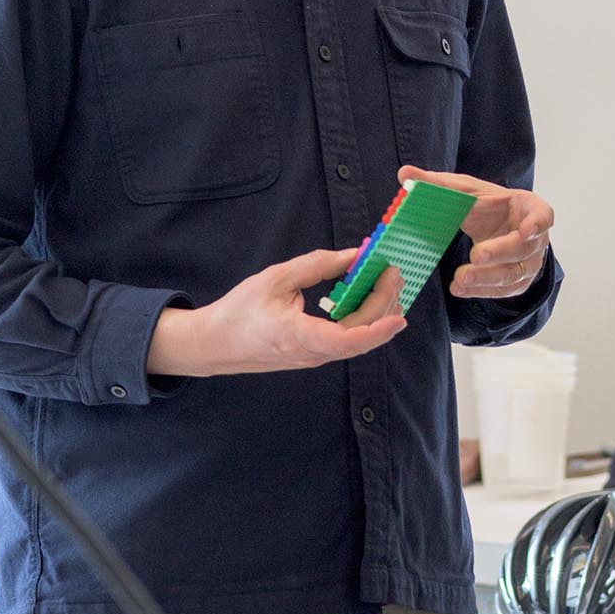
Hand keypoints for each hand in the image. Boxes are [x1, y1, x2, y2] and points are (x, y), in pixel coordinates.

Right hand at [147, 250, 404, 377]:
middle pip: (361, 336)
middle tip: (393, 271)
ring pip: (358, 339)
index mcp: (298, 336)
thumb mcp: (276, 279)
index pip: (346, 341)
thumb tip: (354, 256)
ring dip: (377, 311)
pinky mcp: (316, 354)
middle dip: (384, 304)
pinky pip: (349, 339)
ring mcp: (315, 357)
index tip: (398, 317)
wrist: (216, 344)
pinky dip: (365, 318)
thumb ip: (317, 266)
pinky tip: (370, 296)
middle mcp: (312, 353)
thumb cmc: (240, 311)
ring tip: (388, 280)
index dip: (376, 331)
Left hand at [397, 164, 554, 300]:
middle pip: (522, 248)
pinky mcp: (516, 282)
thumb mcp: (469, 191)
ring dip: (486, 278)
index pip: (543, 215)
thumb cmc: (488, 205)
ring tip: (460, 279)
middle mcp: (534, 239)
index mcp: (529, 209)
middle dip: (499, 252)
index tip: (527, 230)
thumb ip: (439, 184)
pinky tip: (460, 289)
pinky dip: (480, 290)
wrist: (501, 227)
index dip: (538, 223)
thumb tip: (405, 173)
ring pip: (511, 274)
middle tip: (476, 256)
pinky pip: (501, 290)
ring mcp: (528, 263)